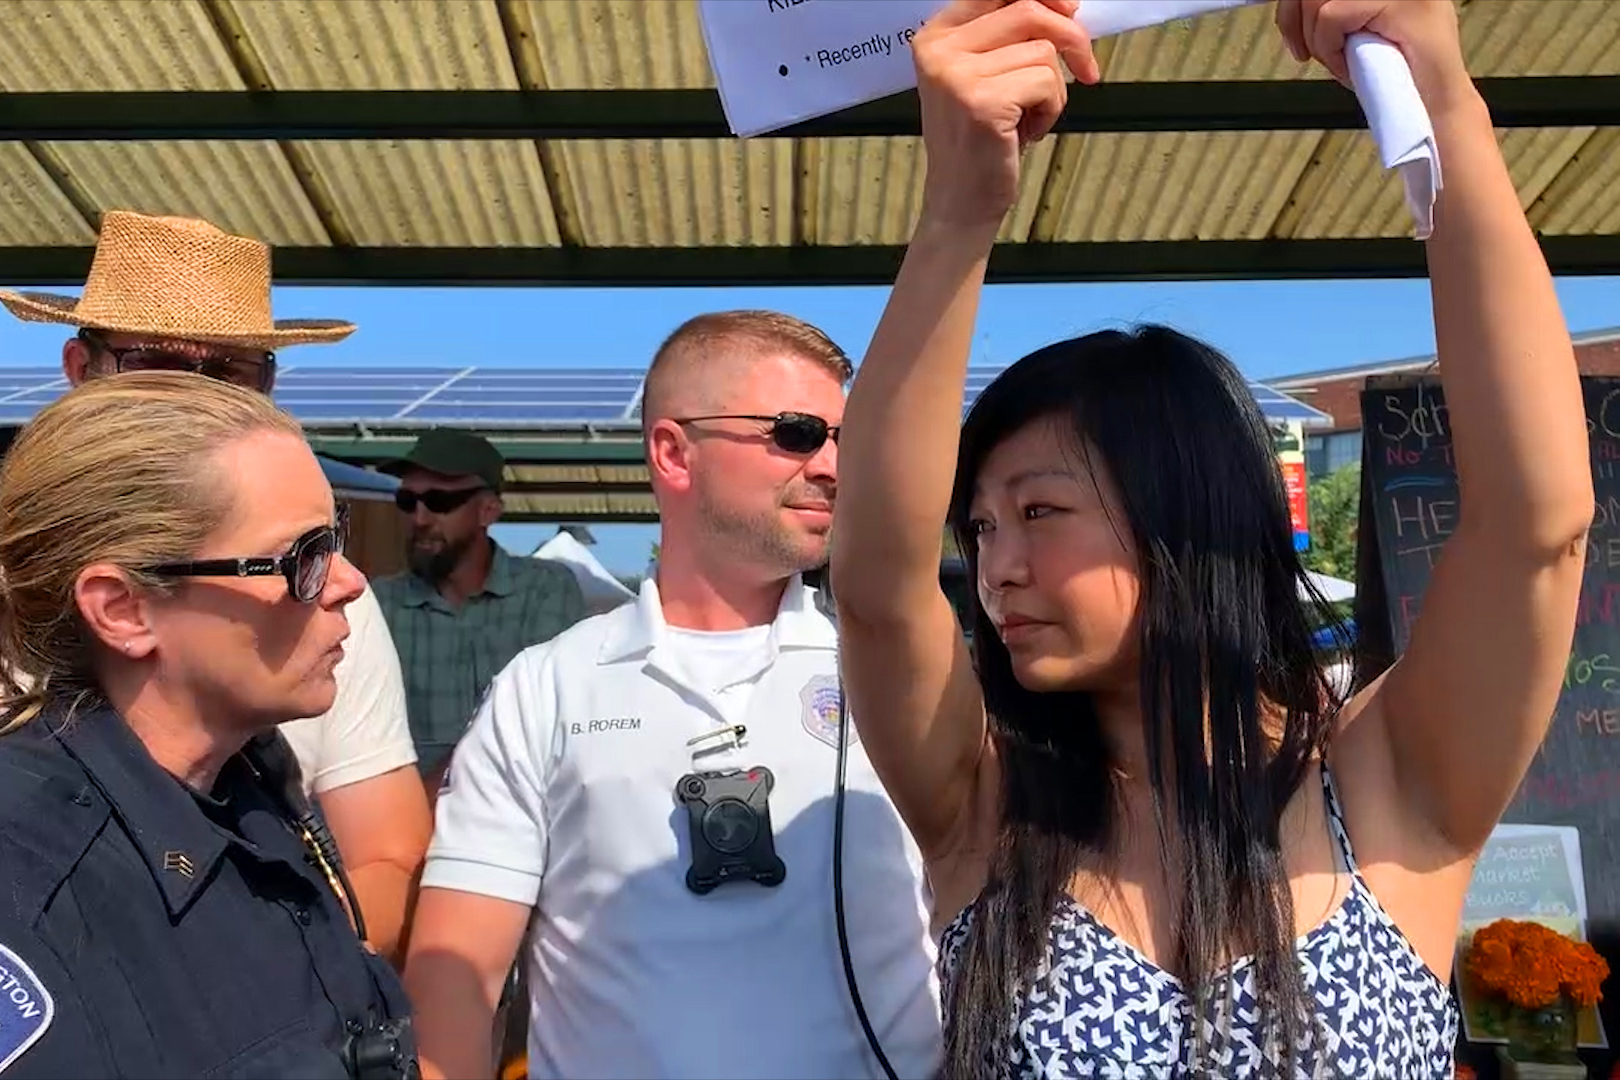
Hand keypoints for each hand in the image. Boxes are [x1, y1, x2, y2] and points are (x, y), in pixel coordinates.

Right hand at [913, 0, 1098, 230]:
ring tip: (1029, 118)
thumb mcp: (983, 75)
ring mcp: (957, 76)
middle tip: (1085, 69)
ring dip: (1053, 89)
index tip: (1070, 11)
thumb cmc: (980, 141)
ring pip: (1043, 51)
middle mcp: (940, 51)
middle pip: (1028, 10)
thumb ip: (1009, 35)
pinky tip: (1027, 133)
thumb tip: (1067, 5)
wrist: (960, 202)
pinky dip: (1051, 109)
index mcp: (935, 36)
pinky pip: (1047, 82)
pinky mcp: (983, 102)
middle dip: (1070, 38)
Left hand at [1275, 0, 1473, 114]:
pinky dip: (1329, 49)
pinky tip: (1348, 67)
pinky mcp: (1400, 4)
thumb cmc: (1399, 76)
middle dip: (1294, 21)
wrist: (1435, 107)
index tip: (1294, 37)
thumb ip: (1335, 14)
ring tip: (1340, 63)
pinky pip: (1332, 16)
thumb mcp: (1358, 34)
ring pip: (1319, 1)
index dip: (1295, 5)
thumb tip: (1291, 7)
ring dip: (1317, 41)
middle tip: (1306, 54)